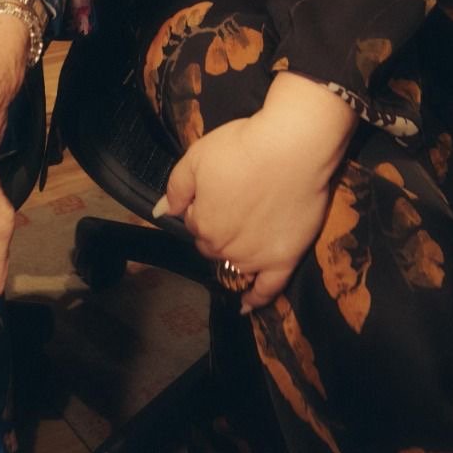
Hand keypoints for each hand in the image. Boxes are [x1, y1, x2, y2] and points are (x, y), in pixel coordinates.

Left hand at [161, 73, 357, 309]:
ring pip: (234, 266)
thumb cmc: (241, 148)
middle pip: (212, 246)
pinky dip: (255, 299)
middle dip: (214, 231)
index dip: (201, 208)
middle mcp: (225, 247)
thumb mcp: (196, 158)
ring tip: (236, 245)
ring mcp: (256, 258)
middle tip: (229, 208)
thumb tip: (160, 212)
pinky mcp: (285, 261)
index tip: (213, 192)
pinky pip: (268, 290)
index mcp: (202, 224)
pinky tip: (246, 305)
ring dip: (230, 258)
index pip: (194, 224)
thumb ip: (175, 188)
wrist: (292, 149)